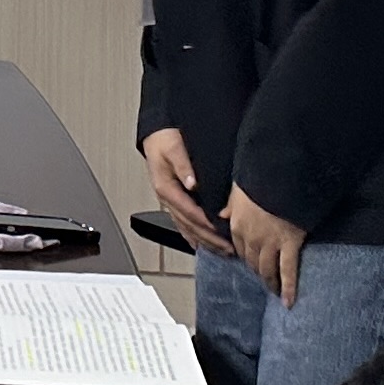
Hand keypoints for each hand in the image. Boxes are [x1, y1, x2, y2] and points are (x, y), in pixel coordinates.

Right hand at [141, 128, 226, 253]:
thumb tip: (191, 183)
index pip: (189, 212)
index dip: (206, 224)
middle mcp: (167, 198)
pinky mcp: (173, 200)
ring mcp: (170, 201)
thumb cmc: (164, 139)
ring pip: (186, 227)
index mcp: (166, 188)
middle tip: (227, 249)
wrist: (156, 134)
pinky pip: (183, 223)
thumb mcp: (174, 148)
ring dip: (204, 240)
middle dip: (208, 239)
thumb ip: (183, 165)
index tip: (221, 233)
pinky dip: (193, 235)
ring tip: (220, 250)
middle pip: (189, 225)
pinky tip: (200, 243)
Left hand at [223, 186, 308, 305]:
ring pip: (267, 270)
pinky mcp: (289, 245)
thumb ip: (230, 204)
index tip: (250, 262)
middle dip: (257, 272)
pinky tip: (288, 302)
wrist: (282, 176)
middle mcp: (251, 238)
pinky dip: (288, 288)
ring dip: (270, 282)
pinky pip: (288, 271)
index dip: (245, 256)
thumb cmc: (261, 177)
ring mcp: (270, 244)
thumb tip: (221, 214)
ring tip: (275, 292)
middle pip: (252, 262)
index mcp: (237, 224)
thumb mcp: (238, 188)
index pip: (238, 247)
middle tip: (264, 281)